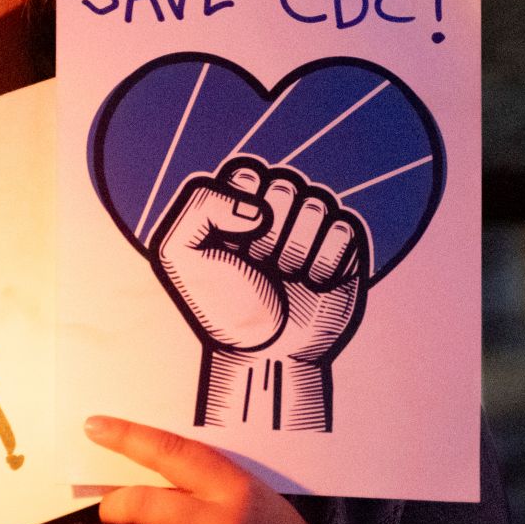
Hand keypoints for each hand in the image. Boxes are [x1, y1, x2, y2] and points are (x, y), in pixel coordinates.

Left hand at [149, 156, 367, 430]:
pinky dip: (323, 263)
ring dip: (294, 252)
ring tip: (282, 277)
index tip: (226, 245)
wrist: (264, 351)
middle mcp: (278, 204)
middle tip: (256, 265)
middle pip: (285, 185)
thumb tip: (259, 209)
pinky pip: (343, 230)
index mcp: (237, 199)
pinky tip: (310, 283)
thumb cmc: (220, 304)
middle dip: (267, 234)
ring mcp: (313, 223)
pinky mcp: (345, 244)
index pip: (247, 172)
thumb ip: (199, 206)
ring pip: (316, 204)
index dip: (236, 211)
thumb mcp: (179, 255)